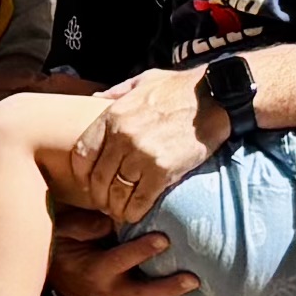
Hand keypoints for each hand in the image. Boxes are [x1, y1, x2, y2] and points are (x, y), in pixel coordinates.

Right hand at [55, 213, 224, 295]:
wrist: (62, 276)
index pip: (120, 261)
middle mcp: (114, 293)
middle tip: (194, 280)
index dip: (141, 251)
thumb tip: (115, 218)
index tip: (164, 239)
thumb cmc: (68, 247)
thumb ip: (88, 225)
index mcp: (97, 271)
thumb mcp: (68, 231)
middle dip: (170, 290)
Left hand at [62, 67, 219, 222]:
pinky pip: (140, 199)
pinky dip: (134, 211)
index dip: (82, 174)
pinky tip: (134, 215)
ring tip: (119, 212)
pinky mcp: (163, 170)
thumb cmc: (179, 88)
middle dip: (98, 196)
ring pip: (117, 192)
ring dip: (115, 207)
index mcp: (112, 116)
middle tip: (104, 204)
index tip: (87, 183)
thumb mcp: (142, 81)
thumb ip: (116, 92)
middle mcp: (122, 137)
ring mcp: (141, 154)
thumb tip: (95, 98)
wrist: (214, 96)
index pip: (82, 153)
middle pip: (98, 177)